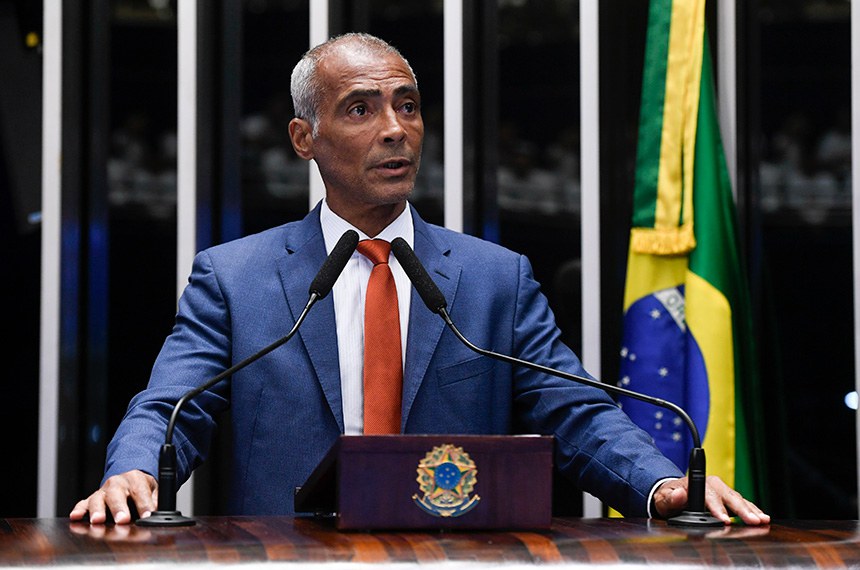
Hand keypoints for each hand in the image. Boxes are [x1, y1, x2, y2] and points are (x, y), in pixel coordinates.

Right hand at [69, 470, 157, 524]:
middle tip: (122, 519)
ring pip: (98, 498)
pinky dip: (79, 509)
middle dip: (119, 507)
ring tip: (98, 520)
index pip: (140, 491)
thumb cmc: (142, 485)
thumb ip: (155, 500)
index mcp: (135, 479)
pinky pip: (83, 503)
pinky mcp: (92, 498)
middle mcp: (117, 483)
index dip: (144, 504)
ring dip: (97, 510)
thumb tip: (157, 513)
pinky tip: (75, 517)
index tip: (147, 516)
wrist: (130, 476)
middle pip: (117, 494)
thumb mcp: (154, 489)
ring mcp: (103, 491)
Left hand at [653, 475, 769, 524]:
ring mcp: (722, 491)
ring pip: (738, 499)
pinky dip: (752, 509)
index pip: (708, 496)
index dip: (717, 508)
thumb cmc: (669, 497)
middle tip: (752, 521)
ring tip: (762, 520)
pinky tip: (762, 517)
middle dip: (741, 509)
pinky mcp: (728, 498)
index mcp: (696, 484)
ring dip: (750, 510)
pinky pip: (742, 503)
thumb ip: (669, 498)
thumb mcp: (663, 499)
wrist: (673, 493)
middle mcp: (712, 485)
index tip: (724, 520)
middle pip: (728, 497)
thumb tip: (679, 494)